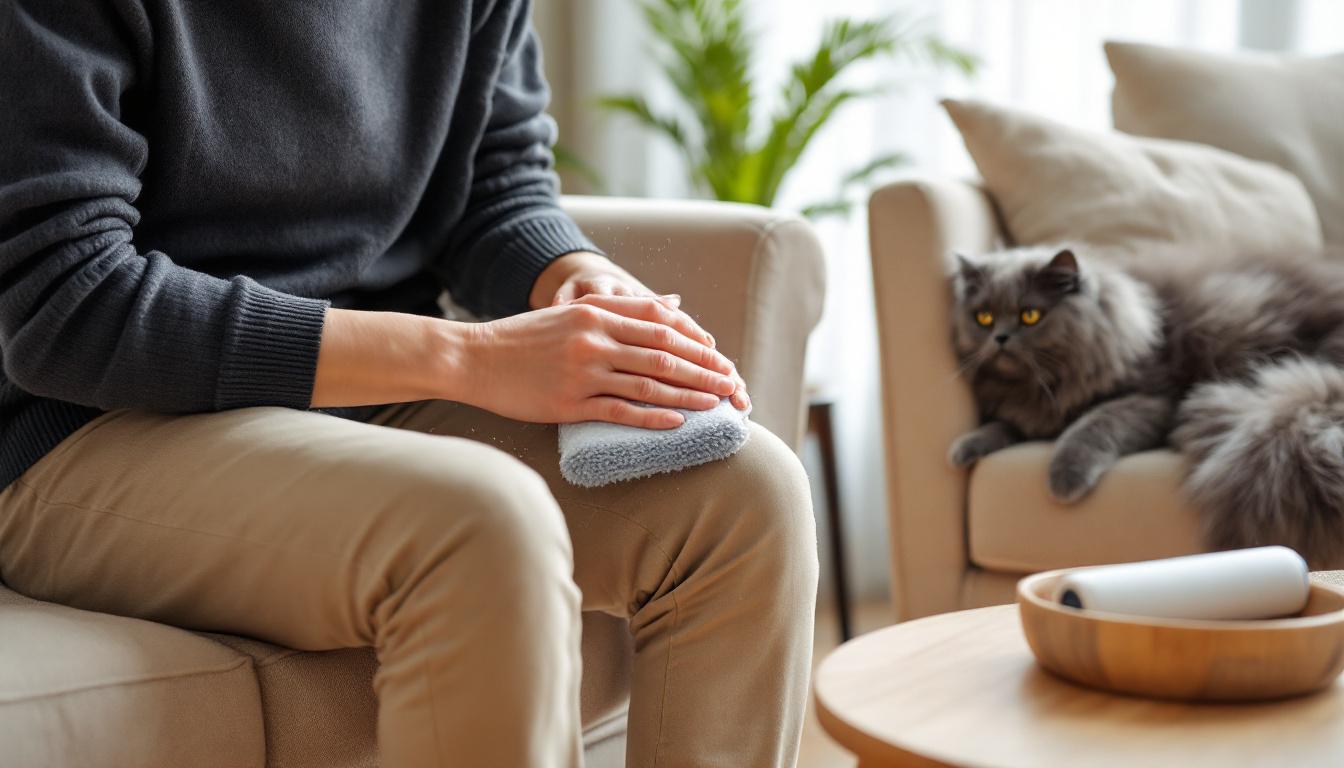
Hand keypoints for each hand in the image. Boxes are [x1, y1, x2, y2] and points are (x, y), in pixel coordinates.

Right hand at [531, 251, 749, 409]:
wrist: (474, 358)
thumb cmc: (525, 338)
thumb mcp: (574, 312)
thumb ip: (621, 310)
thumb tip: (674, 305)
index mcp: (596, 312)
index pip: (661, 323)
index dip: (696, 340)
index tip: (719, 354)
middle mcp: (594, 338)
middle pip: (663, 353)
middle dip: (704, 369)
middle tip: (732, 383)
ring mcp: (583, 371)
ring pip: (649, 383)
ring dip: (689, 395)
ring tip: (717, 404)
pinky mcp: (570, 403)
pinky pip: (621, 411)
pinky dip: (653, 418)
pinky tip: (678, 424)